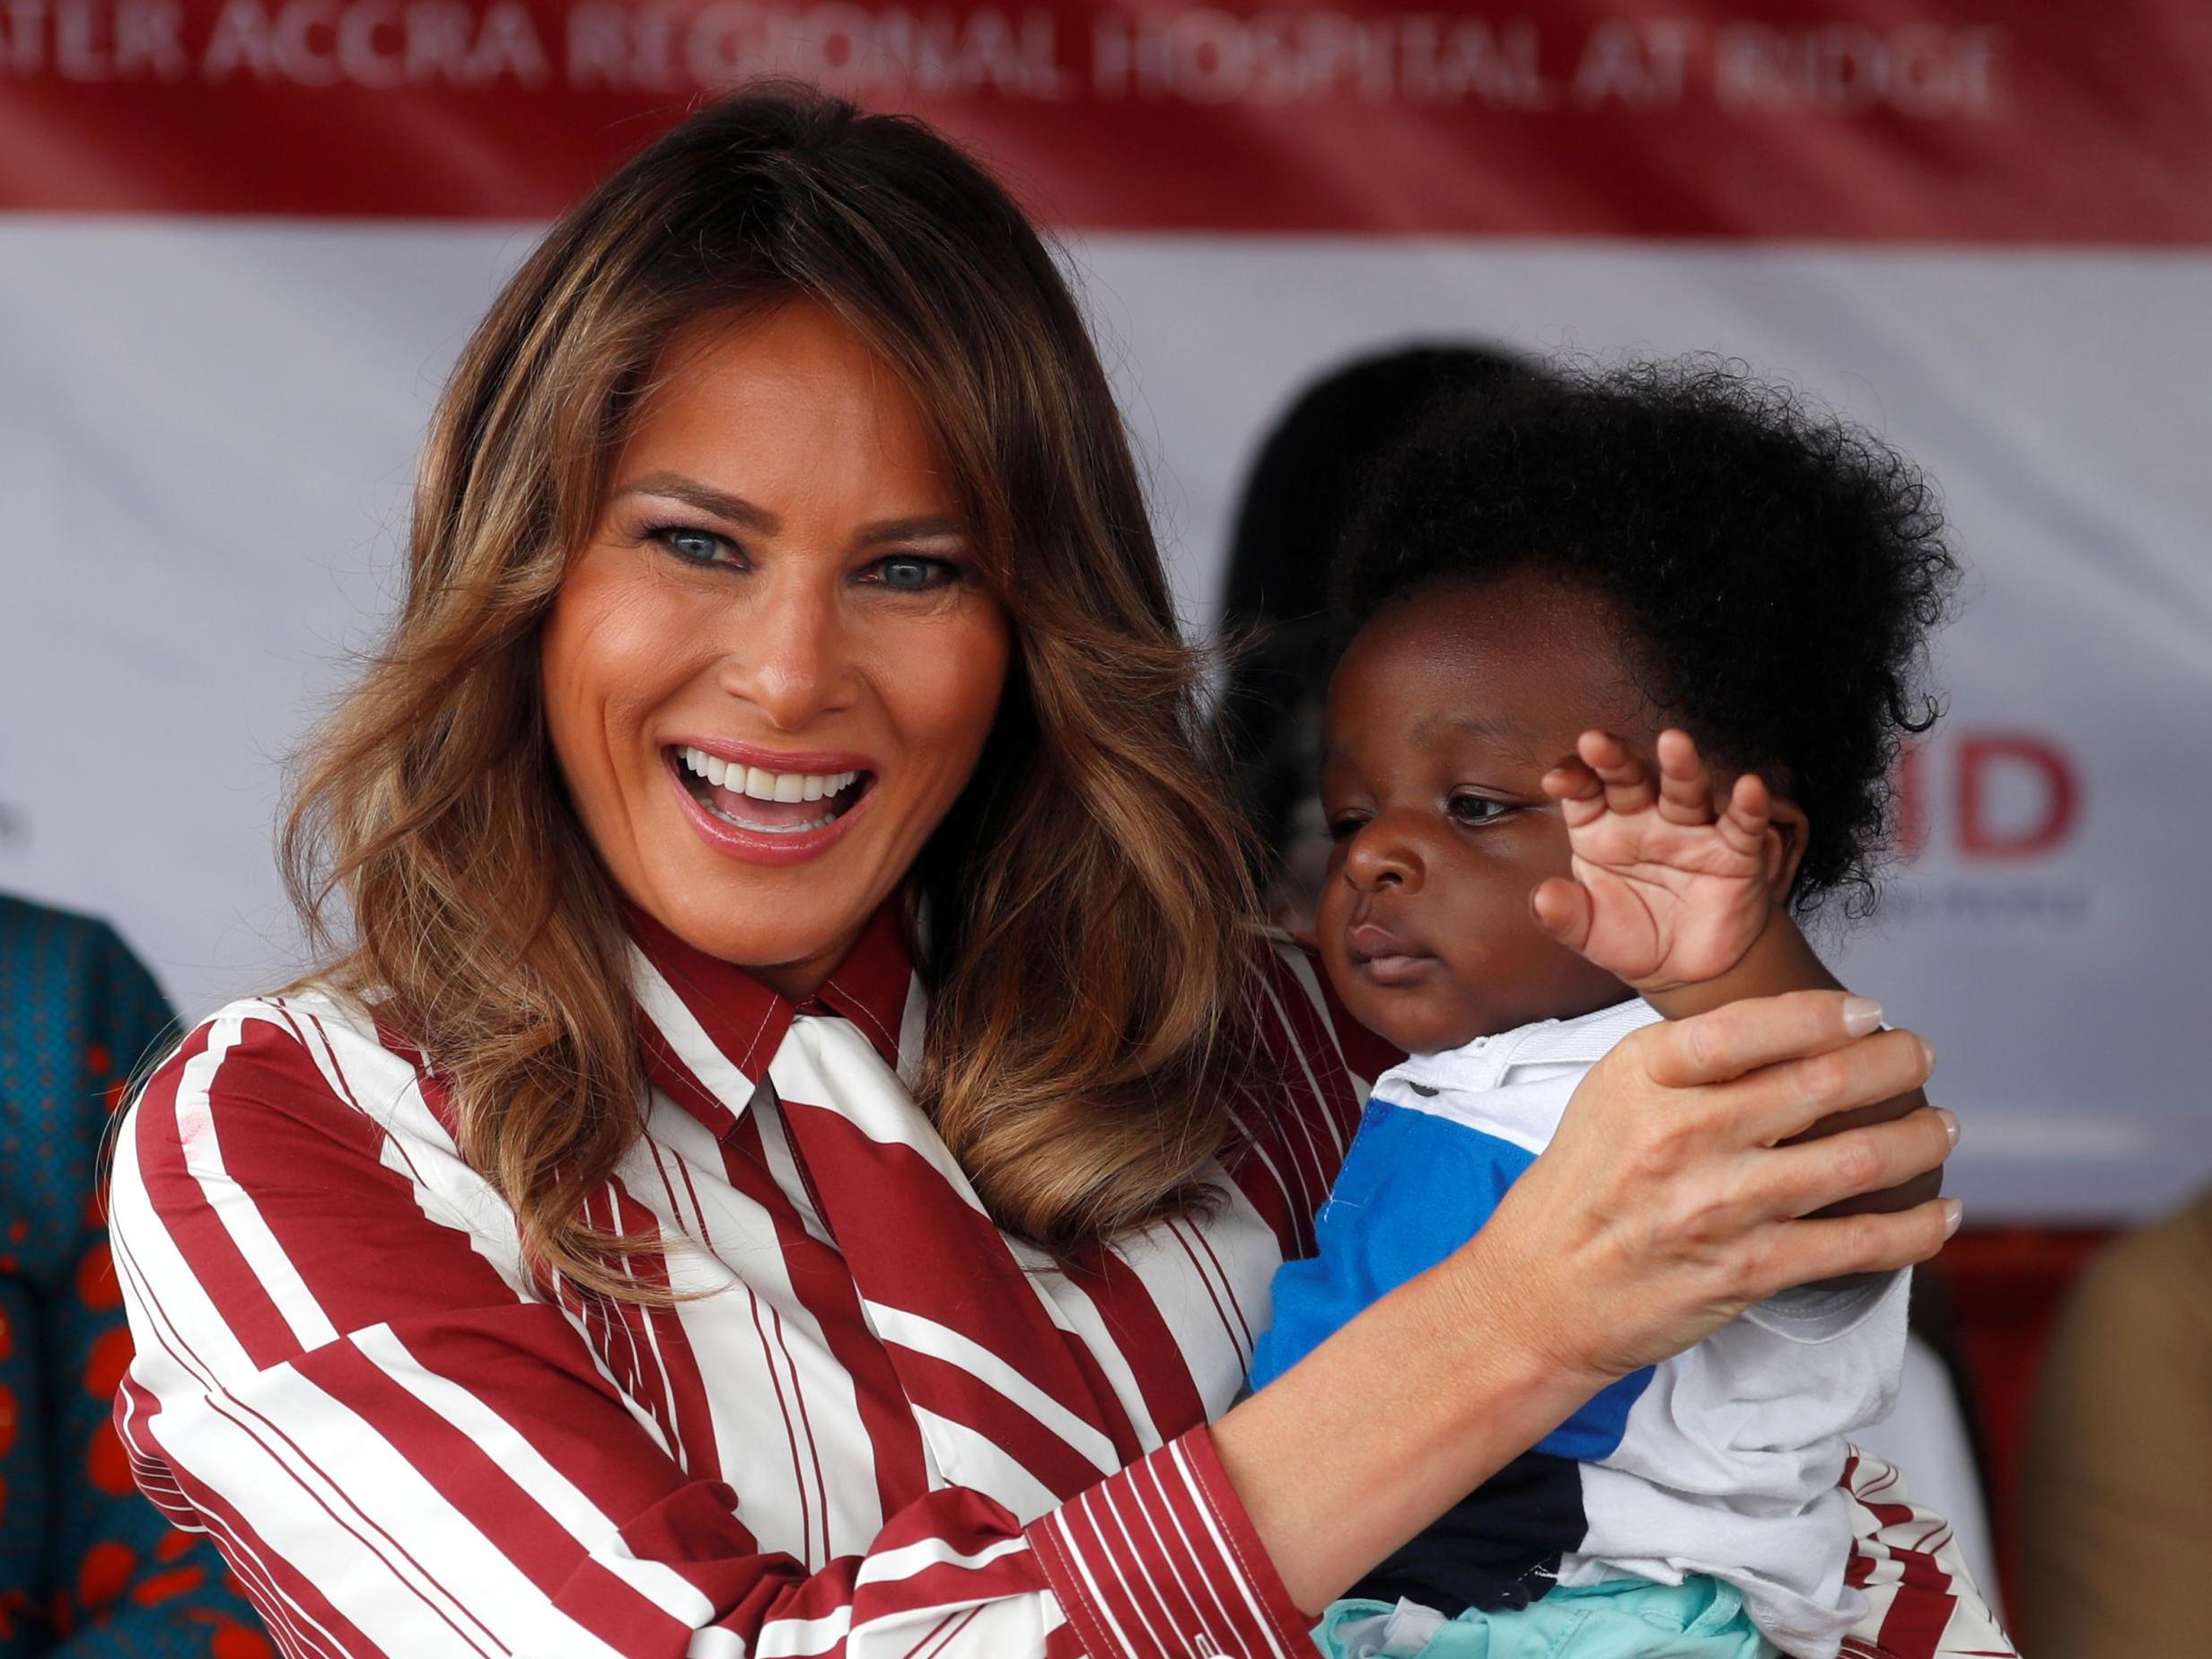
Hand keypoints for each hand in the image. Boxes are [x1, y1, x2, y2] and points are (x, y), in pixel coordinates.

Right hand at [1452, 990, 1958, 1391]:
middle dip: (1893, 1063)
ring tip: (1940, 1126)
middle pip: (1820, 1083)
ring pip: (1857, 1160)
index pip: (1751, 1024)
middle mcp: (1682, 1133)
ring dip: (1919, 1138)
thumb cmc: (1582, 1187)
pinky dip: (1916, 1229)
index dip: (1827, 1013)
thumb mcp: (1611, 1095)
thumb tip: (1794, 1027)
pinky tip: (1941, 1214)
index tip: (1868, 1012)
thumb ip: (1689, 1061)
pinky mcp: (1748, 1270)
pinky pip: (1858, 1244)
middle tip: (1918, 1055)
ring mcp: (1719, 1205)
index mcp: (1643, 1076)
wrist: (1539, 1292)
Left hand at [1533, 729, 1777, 993]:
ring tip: (1674, 744)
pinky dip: (1747, 806)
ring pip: (1684, 791)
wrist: (1691, 967)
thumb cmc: (1633, 938)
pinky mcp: (1734, 851)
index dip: (1572, 780)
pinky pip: (1742, 824)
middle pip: (1629, 780)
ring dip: (1680, 768)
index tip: (1557, 781)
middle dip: (1615, 760)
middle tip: (1597, 743)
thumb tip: (1542, 899)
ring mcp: (1690, 830)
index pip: (1583, 793)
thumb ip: (1563, 916)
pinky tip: (1749, 788)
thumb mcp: (1589, 933)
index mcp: (1601, 830)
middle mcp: (1644, 820)